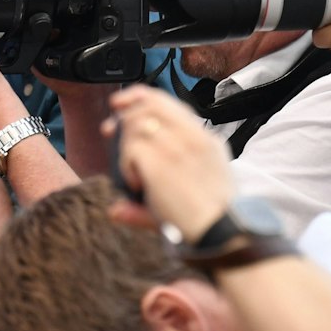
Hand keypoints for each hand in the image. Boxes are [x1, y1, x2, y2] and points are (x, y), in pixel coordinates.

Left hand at [108, 85, 233, 241]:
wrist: (222, 232)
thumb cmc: (213, 218)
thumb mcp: (192, 195)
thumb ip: (160, 190)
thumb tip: (115, 210)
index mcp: (206, 140)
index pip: (169, 103)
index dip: (140, 97)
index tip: (121, 104)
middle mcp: (192, 138)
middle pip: (148, 106)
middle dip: (123, 114)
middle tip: (109, 130)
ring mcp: (176, 148)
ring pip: (135, 125)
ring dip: (125, 146)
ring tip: (134, 172)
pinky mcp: (160, 163)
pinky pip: (130, 150)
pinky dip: (126, 166)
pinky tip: (137, 184)